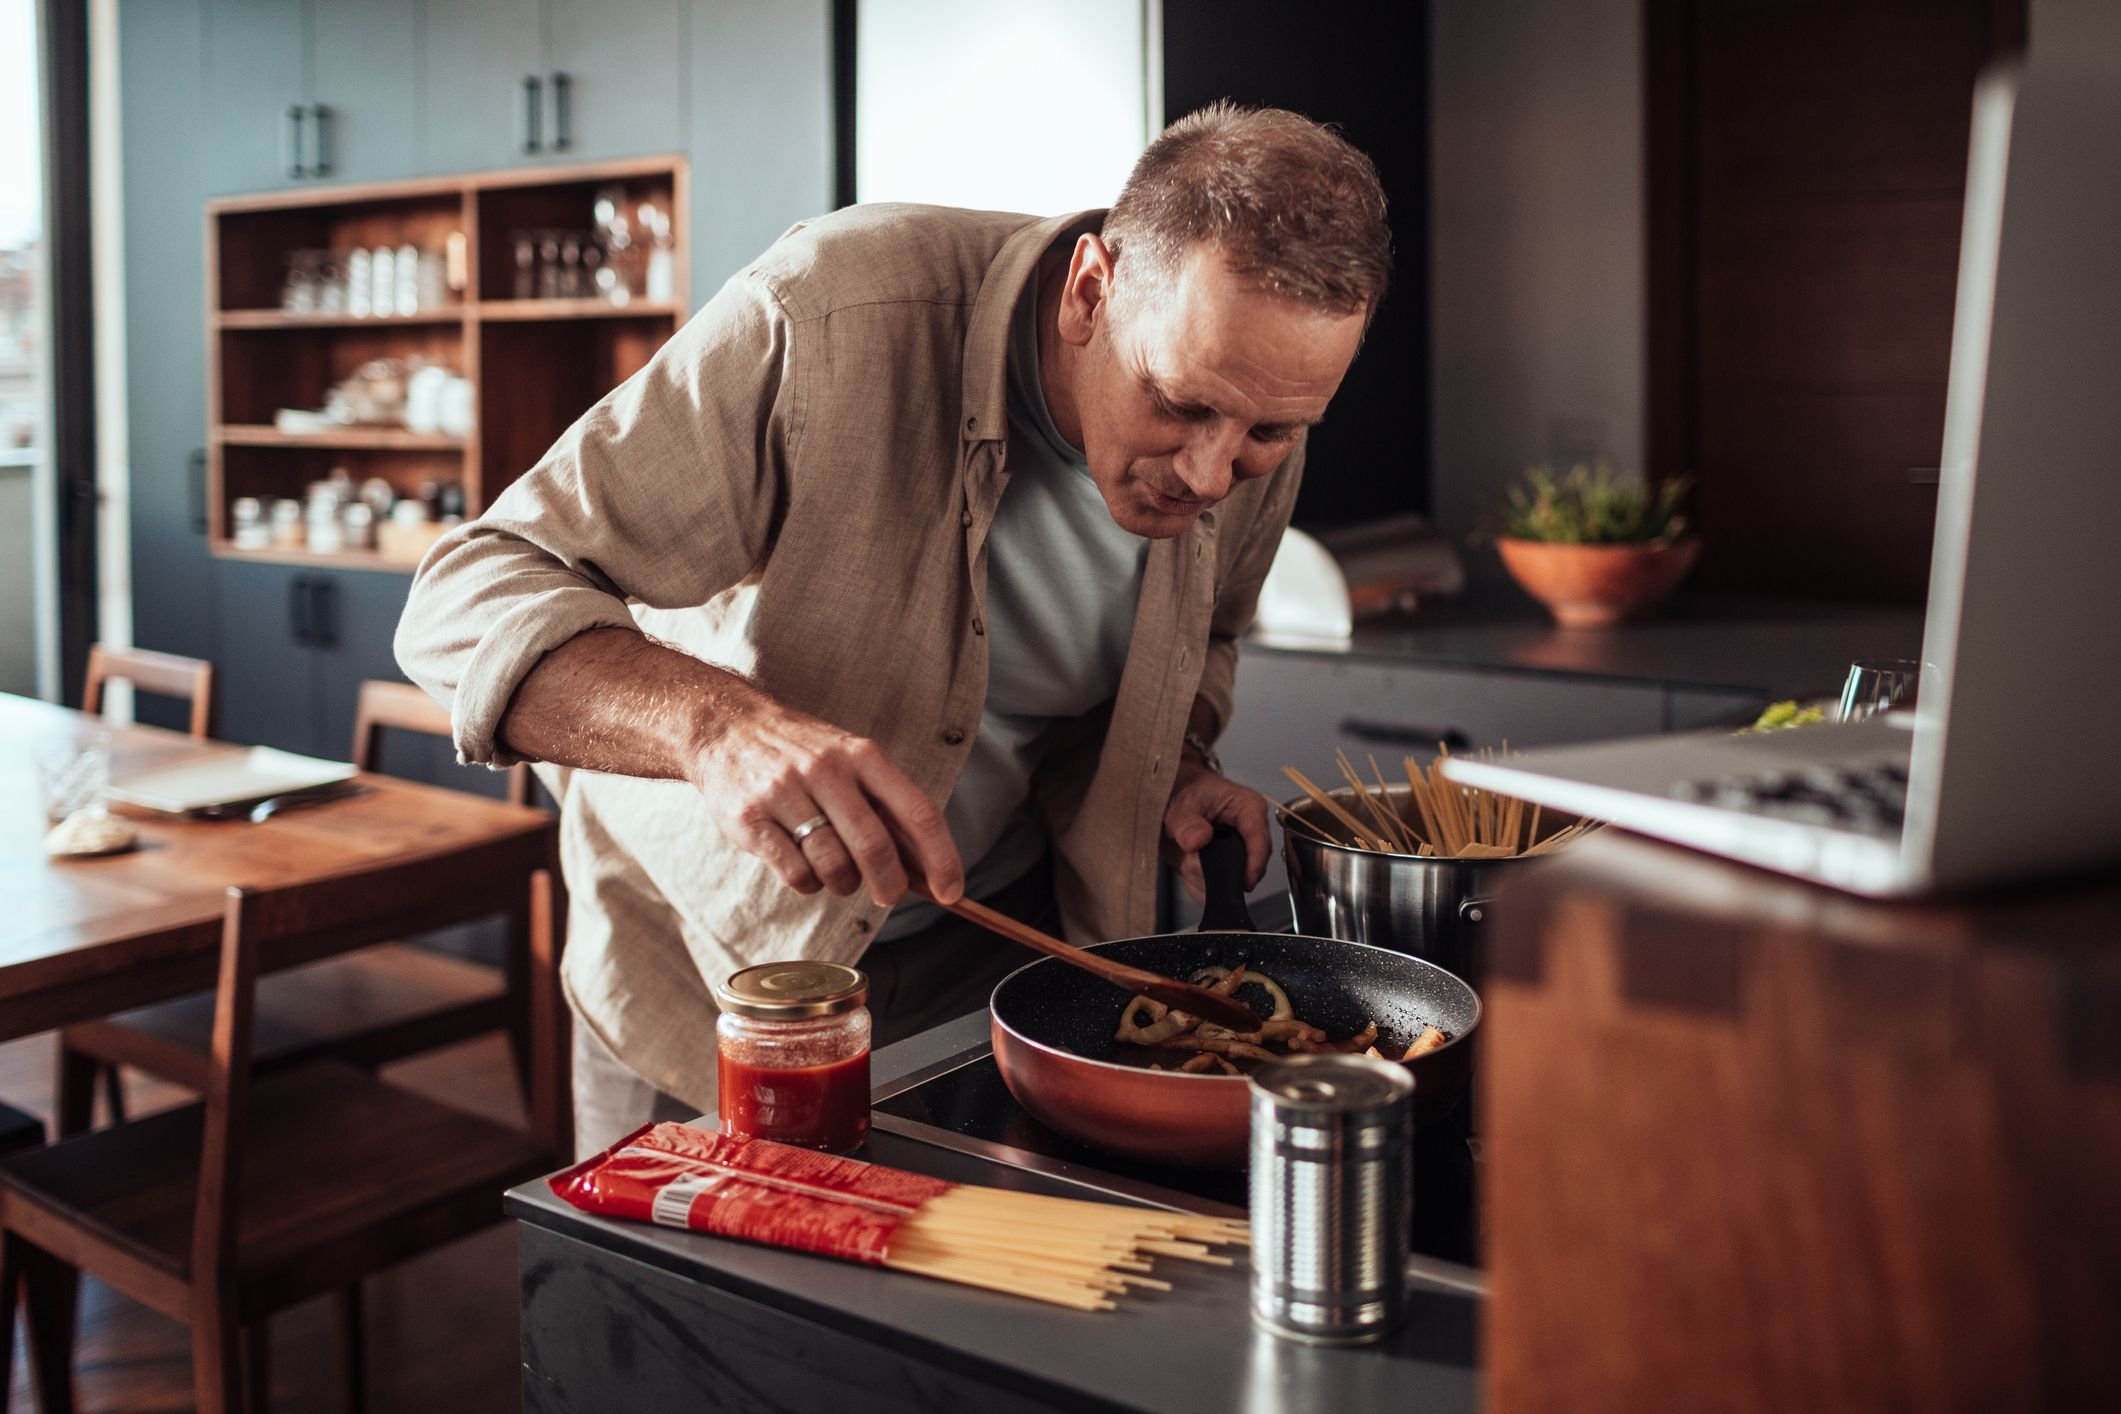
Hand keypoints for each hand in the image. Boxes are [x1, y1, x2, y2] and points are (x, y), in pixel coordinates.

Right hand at [687, 684, 962, 906]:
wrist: (727, 728)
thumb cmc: (802, 755)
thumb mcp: (850, 760)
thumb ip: (887, 807)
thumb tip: (929, 867)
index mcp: (862, 756)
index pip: (918, 812)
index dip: (941, 858)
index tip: (952, 893)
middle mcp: (826, 771)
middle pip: (875, 846)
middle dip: (890, 884)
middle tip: (889, 895)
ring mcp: (785, 793)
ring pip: (833, 866)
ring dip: (844, 885)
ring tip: (838, 875)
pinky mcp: (750, 820)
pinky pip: (795, 873)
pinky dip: (809, 884)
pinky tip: (805, 869)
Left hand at [1159, 758, 1270, 902]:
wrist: (1174, 795)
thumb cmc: (1185, 790)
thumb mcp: (1180, 803)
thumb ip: (1186, 823)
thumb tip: (1199, 839)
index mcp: (1249, 807)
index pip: (1261, 841)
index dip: (1253, 864)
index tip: (1243, 881)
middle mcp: (1250, 832)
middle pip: (1247, 867)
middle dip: (1215, 871)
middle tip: (1190, 861)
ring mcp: (1241, 851)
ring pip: (1229, 881)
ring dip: (1202, 877)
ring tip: (1185, 857)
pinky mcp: (1228, 865)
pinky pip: (1216, 888)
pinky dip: (1197, 883)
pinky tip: (1187, 866)